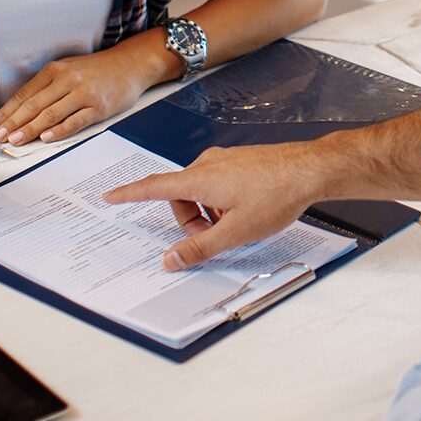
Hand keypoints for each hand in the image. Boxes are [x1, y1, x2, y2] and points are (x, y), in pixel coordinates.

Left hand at [0, 40, 168, 144]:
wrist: (130, 64)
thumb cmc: (96, 70)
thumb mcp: (68, 70)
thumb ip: (47, 87)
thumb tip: (21, 111)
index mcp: (55, 71)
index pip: (24, 94)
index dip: (7, 112)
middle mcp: (67, 80)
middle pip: (33, 105)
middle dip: (13, 124)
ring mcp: (83, 93)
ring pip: (50, 113)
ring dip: (30, 129)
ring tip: (15, 141)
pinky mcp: (99, 107)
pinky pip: (75, 120)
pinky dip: (59, 130)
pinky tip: (46, 138)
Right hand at [101, 142, 325, 270]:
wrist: (310, 169)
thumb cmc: (275, 196)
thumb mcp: (235, 232)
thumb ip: (199, 248)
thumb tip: (169, 260)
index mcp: (199, 179)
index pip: (153, 187)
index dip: (129, 194)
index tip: (110, 196)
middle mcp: (207, 164)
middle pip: (180, 197)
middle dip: (190, 221)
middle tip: (213, 238)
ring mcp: (224, 160)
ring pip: (200, 192)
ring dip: (208, 213)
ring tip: (236, 225)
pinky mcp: (239, 161)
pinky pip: (217, 184)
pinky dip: (221, 202)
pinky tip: (246, 211)